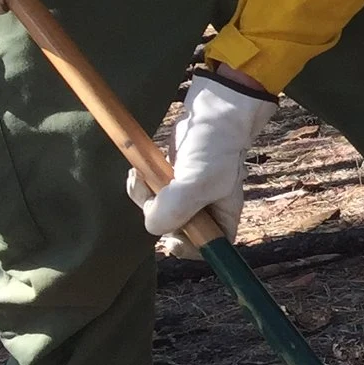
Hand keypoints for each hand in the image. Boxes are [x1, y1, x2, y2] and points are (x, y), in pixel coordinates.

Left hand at [128, 71, 279, 244]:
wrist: (209, 115)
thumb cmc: (215, 147)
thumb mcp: (200, 179)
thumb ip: (177, 208)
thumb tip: (153, 225)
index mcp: (223, 218)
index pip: (208, 249)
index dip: (189, 247)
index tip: (173, 237)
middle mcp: (206, 213)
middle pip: (175, 233)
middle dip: (159, 215)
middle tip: (156, 195)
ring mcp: (186, 199)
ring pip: (157, 215)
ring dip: (144, 198)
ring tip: (144, 176)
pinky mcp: (169, 185)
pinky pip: (148, 199)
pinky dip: (139, 188)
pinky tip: (140, 172)